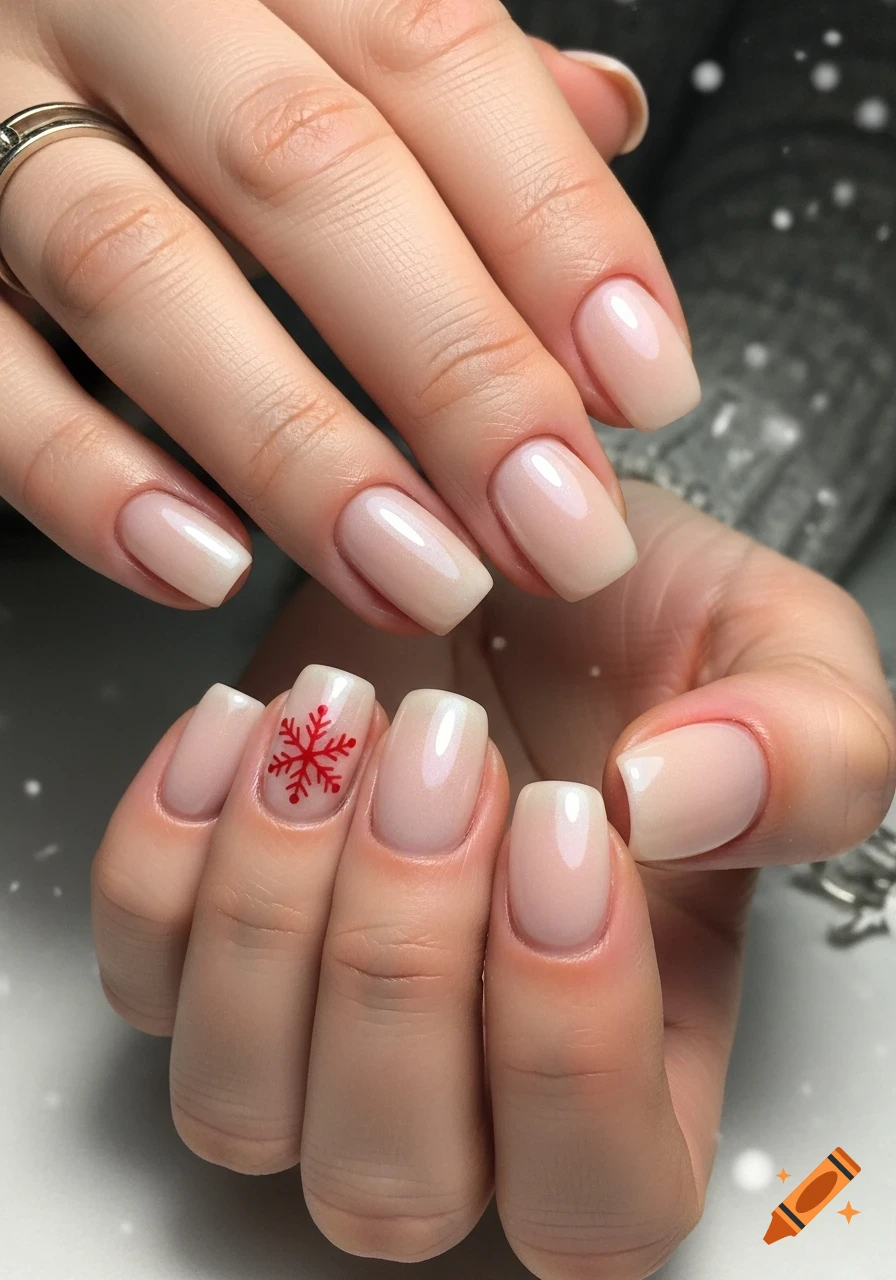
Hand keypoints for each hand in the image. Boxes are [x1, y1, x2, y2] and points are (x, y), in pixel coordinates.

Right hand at [0, 2, 698, 632]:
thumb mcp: (321, 10)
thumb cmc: (171, 40)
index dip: (556, 227)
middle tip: (553, 524)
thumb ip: (448, 71)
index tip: (643, 383)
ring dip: (295, 450)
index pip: (434, 56)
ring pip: (136, 273)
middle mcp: (123, 7)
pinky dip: (89, 479)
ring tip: (417, 573)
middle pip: (304, 171)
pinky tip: (200, 562)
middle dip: (455, 367)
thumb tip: (603, 121)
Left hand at [90, 482, 895, 1277]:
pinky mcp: (204, 939)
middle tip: (446, 756)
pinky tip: (248, 724)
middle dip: (404, 958)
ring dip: (278, 906)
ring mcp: (313, 1024)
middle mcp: (465, 1080)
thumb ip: (800, 749)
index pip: (600, 1196)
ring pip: (241, 1106)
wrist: (501, 545)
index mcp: (640, 1056)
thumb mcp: (779, 650)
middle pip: (396, 1179)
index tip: (565, 828)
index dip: (571, 1044)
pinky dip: (168, 848)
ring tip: (341, 723)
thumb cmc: (634, 621)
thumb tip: (676, 809)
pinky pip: (139, 972)